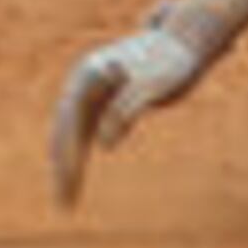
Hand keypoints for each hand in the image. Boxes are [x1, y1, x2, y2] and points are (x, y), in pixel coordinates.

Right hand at [47, 25, 209, 208]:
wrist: (185, 44)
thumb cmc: (172, 62)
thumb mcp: (154, 85)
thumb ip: (126, 110)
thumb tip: (104, 144)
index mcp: (90, 73)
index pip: (71, 116)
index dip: (68, 147)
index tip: (72, 175)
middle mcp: (83, 83)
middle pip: (64, 128)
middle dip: (62, 165)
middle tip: (64, 202)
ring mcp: (90, 94)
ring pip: (69, 136)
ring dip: (65, 168)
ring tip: (65, 204)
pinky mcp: (101, 105)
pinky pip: (82, 137)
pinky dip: (77, 160)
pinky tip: (74, 184)